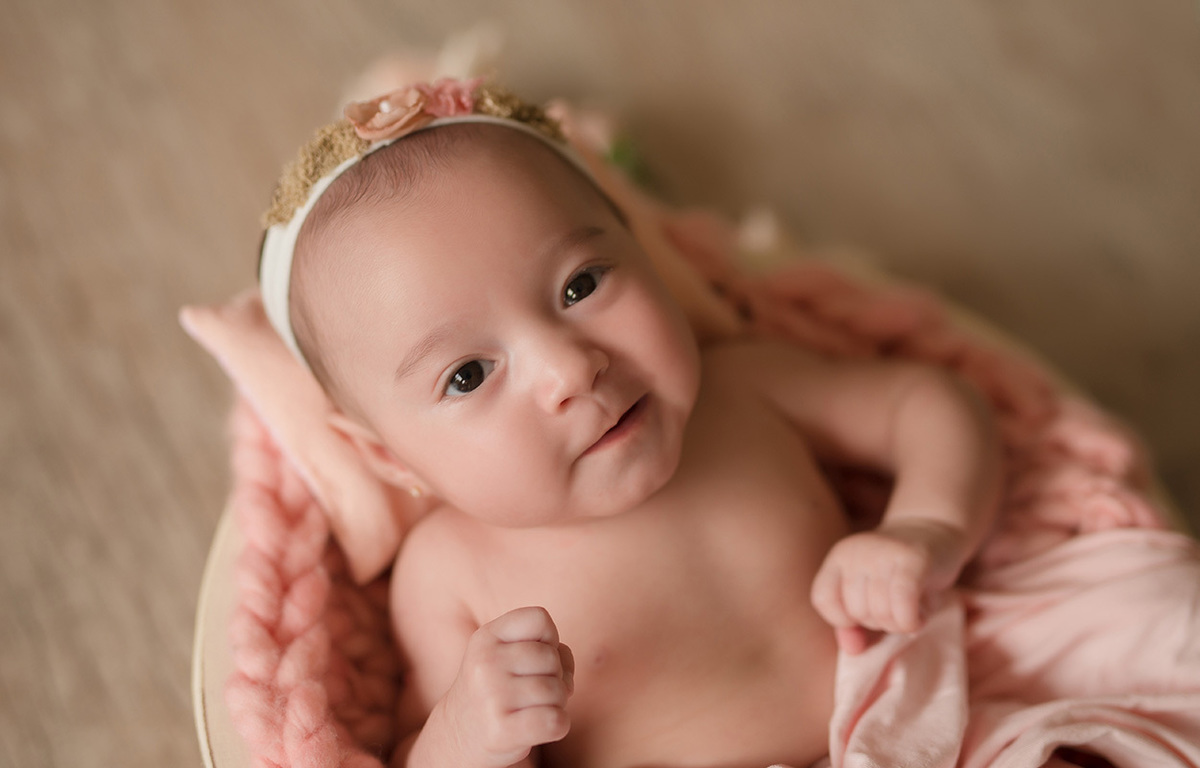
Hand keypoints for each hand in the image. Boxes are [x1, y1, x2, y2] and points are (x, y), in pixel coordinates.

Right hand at [440, 606, 574, 767]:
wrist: (459, 735)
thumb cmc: (498, 689)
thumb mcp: (508, 655)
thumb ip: (545, 647)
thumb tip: (565, 674)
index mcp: (486, 637)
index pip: (539, 618)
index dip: (550, 637)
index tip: (535, 657)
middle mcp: (485, 662)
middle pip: (552, 657)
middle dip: (556, 676)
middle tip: (536, 690)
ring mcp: (491, 697)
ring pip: (557, 691)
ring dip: (557, 703)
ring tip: (534, 708)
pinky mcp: (501, 731)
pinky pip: (555, 721)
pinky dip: (558, 725)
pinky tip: (540, 727)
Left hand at [810, 520, 966, 653]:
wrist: (934, 529)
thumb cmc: (899, 572)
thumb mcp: (870, 595)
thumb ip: (853, 624)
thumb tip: (851, 649)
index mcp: (839, 557)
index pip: (823, 599)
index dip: (844, 619)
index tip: (868, 614)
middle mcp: (856, 551)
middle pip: (856, 611)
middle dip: (879, 622)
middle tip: (897, 607)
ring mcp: (883, 552)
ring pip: (880, 612)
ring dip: (899, 624)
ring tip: (911, 608)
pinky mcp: (914, 559)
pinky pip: (903, 606)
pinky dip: (910, 622)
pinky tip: (920, 617)